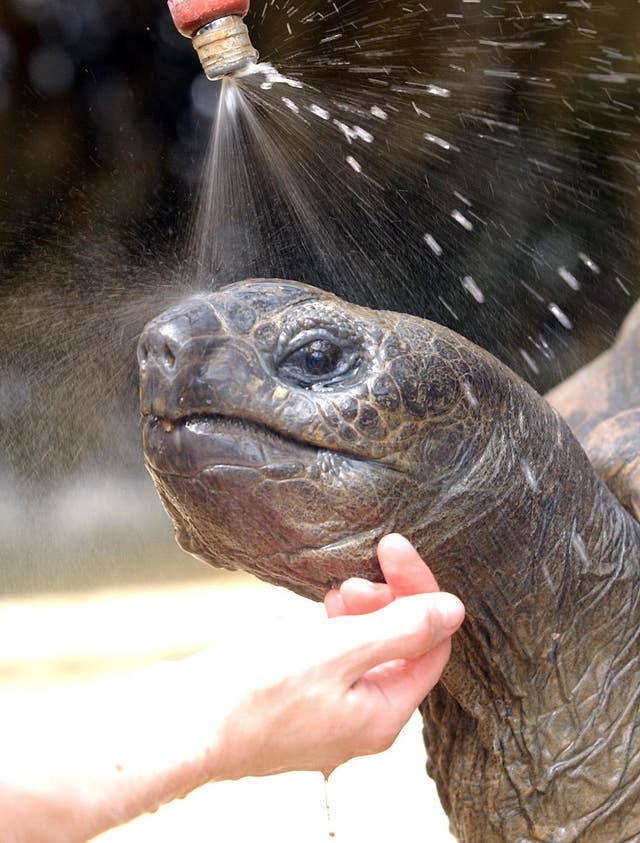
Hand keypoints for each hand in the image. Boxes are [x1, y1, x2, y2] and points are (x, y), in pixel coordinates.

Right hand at [210, 535, 463, 778]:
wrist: (183, 722)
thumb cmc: (256, 692)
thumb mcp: (337, 651)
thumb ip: (400, 630)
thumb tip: (453, 611)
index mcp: (383, 715)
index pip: (430, 645)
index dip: (419, 593)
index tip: (395, 549)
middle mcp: (363, 717)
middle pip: (403, 646)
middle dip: (388, 599)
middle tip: (359, 571)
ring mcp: (332, 708)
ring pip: (370, 646)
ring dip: (363, 610)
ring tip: (338, 588)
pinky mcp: (303, 695)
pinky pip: (340, 653)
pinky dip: (339, 625)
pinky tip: (325, 604)